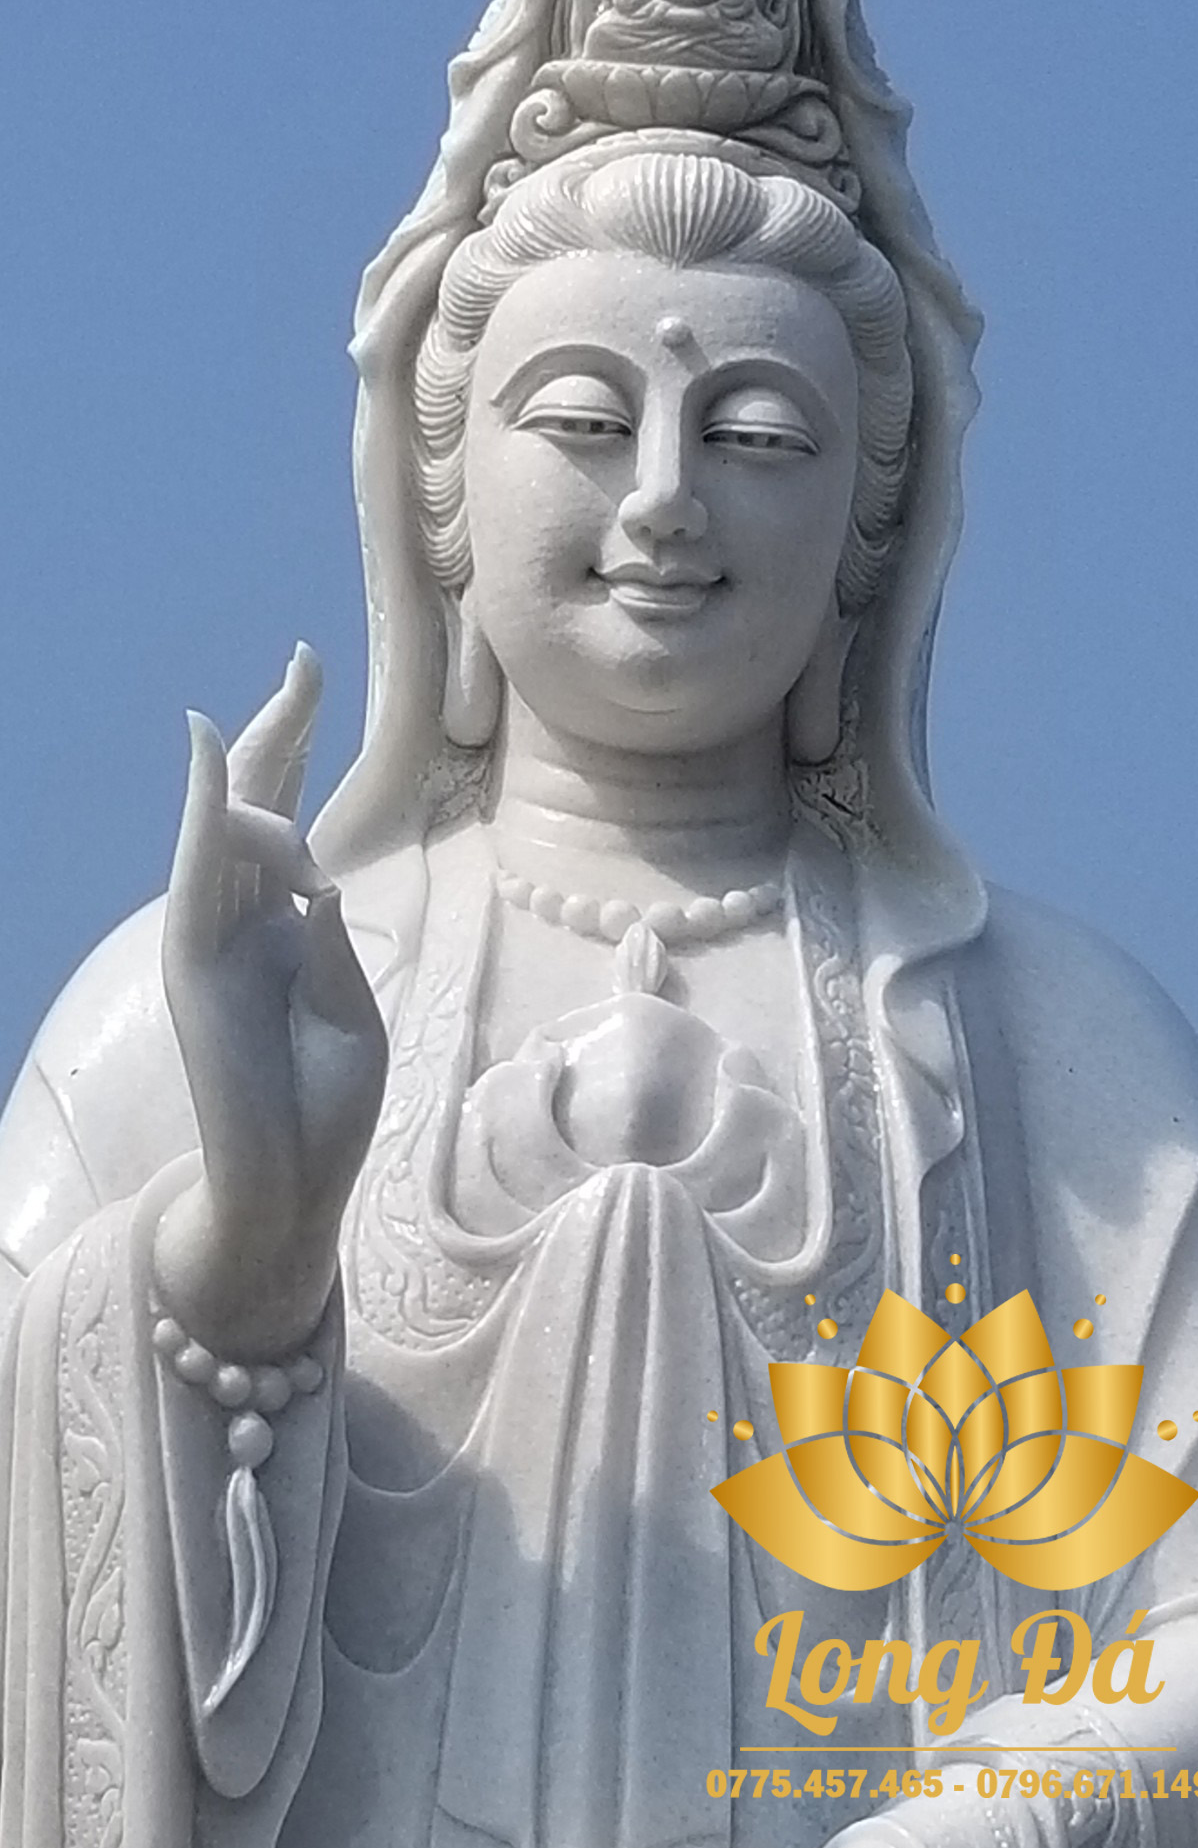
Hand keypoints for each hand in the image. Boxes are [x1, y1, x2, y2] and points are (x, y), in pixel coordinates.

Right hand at [154, 646, 386, 1359]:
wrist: (291, 1187)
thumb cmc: (327, 1109)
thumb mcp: (349, 1012)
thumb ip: (331, 943)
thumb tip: (318, 875)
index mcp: (287, 931)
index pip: (293, 826)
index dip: (300, 755)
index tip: (313, 682)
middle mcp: (246, 926)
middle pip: (259, 808)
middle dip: (283, 733)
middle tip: (305, 659)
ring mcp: (215, 944)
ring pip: (227, 830)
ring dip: (252, 759)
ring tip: (278, 692)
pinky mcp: (196, 969)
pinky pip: (199, 878)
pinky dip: (205, 818)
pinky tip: (210, 758)